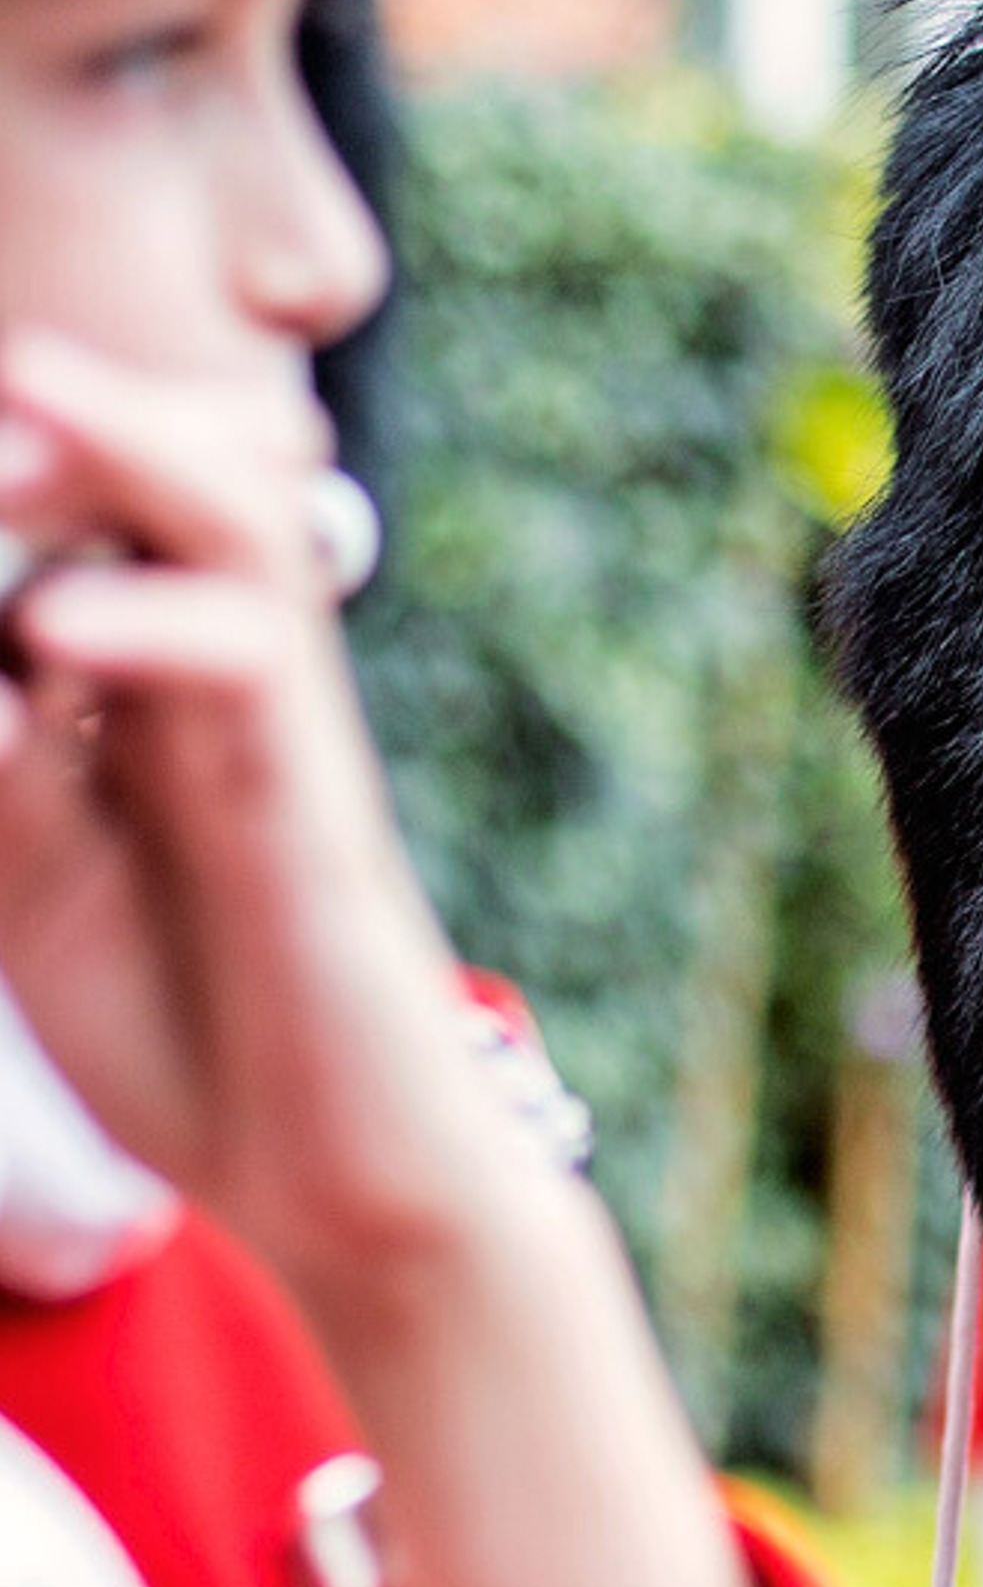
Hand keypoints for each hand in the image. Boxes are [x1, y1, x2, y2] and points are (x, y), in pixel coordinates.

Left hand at [0, 333, 772, 1586]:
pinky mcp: (314, 811)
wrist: (344, 1181)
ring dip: (126, 450)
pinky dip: (154, 632)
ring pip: (233, 532)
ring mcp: (278, 738)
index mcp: (142, 690)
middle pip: (165, 478)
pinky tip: (54, 635)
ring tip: (25, 405)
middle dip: (65, 406)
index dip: (14, 465)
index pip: (69, 520)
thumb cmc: (196, 1034)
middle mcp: (220, 684)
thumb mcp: (24, 878)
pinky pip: (257, 682)